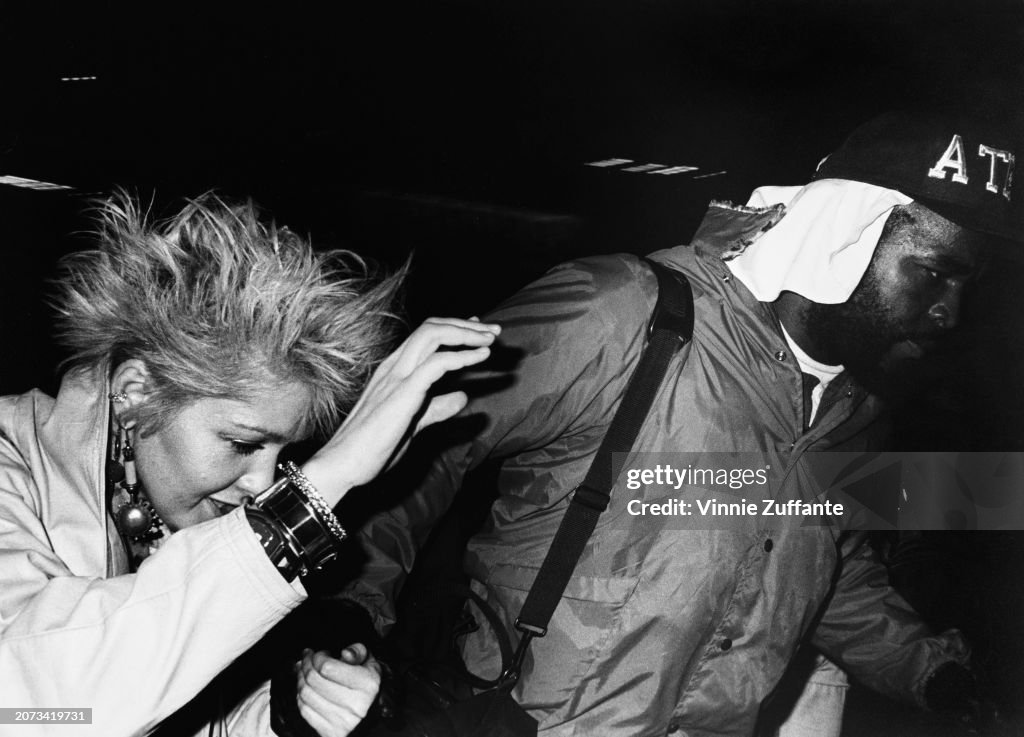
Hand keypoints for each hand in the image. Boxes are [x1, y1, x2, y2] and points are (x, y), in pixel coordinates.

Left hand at [295, 644, 381, 736]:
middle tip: (307, 658)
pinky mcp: (330, 732)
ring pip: (306, 694)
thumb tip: (345, 653)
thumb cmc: (367, 687)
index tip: (320, 653)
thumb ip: (358, 652)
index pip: (327, 667)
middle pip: (313, 680)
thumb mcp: (370, 663)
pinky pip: (305, 710)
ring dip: (300, 679)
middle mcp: (355, 705)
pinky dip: (300, 696)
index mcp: (366, 684)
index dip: (318, 657)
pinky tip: (305, 688)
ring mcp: (341, 721)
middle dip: (306, 665)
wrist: (371, 716)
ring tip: (304, 671)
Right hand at [303, 317, 499, 504]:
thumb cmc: (372, 448)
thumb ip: (437, 408)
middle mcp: (394, 365)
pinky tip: (482, 358)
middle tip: (494, 332)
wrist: (343, 465)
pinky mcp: (403, 392)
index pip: (426, 335)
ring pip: (433, 335)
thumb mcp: (412, 423)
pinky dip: (462, 356)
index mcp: (394, 370)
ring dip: (467, 334)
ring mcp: (397, 376)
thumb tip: (463, 397)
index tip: (480, 330)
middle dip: (466, 326)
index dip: (456, 328)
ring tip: (492, 341)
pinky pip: (436, 363)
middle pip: (432, 327)